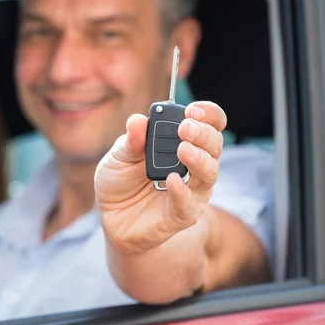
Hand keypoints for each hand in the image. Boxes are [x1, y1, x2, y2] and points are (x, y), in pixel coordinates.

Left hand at [95, 101, 226, 253]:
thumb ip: (131, 140)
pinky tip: (172, 180)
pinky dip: (182, 191)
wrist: (110, 215)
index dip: (208, 114)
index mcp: (181, 142)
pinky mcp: (182, 214)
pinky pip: (189, 204)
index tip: (193, 109)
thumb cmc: (119, 180)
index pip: (209, 124)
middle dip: (203, 134)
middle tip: (186, 128)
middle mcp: (194, 164)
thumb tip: (138, 120)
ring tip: (183, 149)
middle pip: (214, 145)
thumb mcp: (118, 156)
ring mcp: (192, 190)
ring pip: (209, 173)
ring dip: (199, 159)